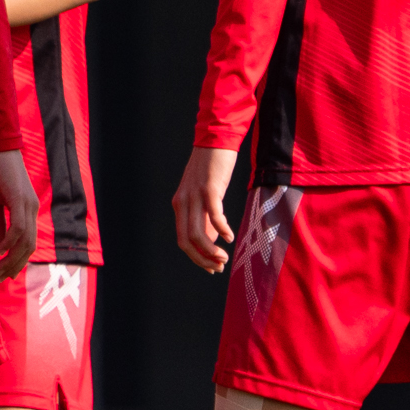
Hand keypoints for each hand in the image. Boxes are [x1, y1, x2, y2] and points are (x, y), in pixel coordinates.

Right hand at [0, 149, 37, 279]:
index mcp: (27, 209)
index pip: (28, 242)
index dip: (17, 260)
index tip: (4, 273)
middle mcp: (31, 209)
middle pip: (29, 246)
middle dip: (15, 265)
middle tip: (1, 277)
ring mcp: (27, 204)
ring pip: (25, 239)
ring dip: (12, 257)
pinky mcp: (18, 198)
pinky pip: (17, 226)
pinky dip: (9, 240)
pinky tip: (0, 249)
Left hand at [173, 146, 241, 271]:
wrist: (215, 141)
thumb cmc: (213, 170)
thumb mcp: (205, 196)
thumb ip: (206, 217)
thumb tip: (213, 241)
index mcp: (179, 206)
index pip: (182, 240)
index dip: (196, 258)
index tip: (212, 267)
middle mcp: (183, 202)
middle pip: (187, 241)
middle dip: (203, 259)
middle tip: (219, 266)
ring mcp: (194, 195)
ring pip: (197, 233)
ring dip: (212, 250)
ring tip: (225, 257)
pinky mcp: (209, 188)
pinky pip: (213, 215)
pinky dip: (222, 229)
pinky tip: (230, 236)